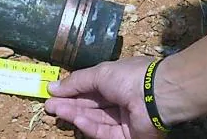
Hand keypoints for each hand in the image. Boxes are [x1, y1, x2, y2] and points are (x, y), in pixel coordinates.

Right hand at [44, 56, 166, 138]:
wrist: (157, 95)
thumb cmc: (131, 77)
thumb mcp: (100, 73)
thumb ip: (77, 82)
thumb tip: (53, 86)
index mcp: (120, 80)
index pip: (93, 87)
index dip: (73, 90)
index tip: (52, 93)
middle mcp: (123, 99)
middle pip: (92, 104)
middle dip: (70, 104)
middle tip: (49, 105)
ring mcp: (125, 119)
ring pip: (95, 119)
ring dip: (75, 114)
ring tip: (55, 110)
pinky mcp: (126, 136)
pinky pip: (104, 131)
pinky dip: (89, 126)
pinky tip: (75, 119)